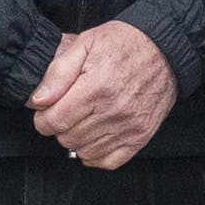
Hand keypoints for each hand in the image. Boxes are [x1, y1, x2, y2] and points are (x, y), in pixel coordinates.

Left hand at [26, 22, 175, 167]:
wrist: (165, 49)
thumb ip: (58, 73)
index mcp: (97, 86)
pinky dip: (95, 153)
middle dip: (60, 126)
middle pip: (68, 138)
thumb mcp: (86, 43)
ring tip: (83, 119)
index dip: (42, 119)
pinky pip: (108, 161)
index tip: (45, 111)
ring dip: (77, 139)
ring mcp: (129, 127)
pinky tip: (94, 135)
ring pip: (85, 151)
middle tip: (67, 109)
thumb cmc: (123, 43)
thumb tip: (38, 101)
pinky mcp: (140, 137)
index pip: (55, 121)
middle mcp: (114, 110)